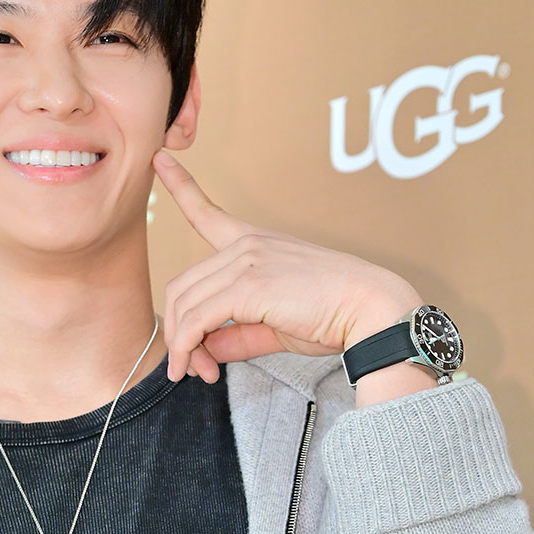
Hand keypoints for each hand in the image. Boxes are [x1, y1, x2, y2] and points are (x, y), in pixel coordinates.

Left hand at [152, 150, 429, 399]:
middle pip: (182, 287)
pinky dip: (188, 348)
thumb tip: (207, 352)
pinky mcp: (247, 286)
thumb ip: (238, 334)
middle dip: (179, 332)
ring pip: (184, 306)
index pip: (207, 212)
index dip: (180, 186)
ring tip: (195, 374)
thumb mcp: (277, 325)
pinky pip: (197, 321)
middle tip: (191, 367)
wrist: (372, 312)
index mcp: (254, 242)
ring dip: (182, 347)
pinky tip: (199, 369)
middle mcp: (245, 245)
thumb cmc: (334, 316)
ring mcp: (245, 261)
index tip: (161, 159)